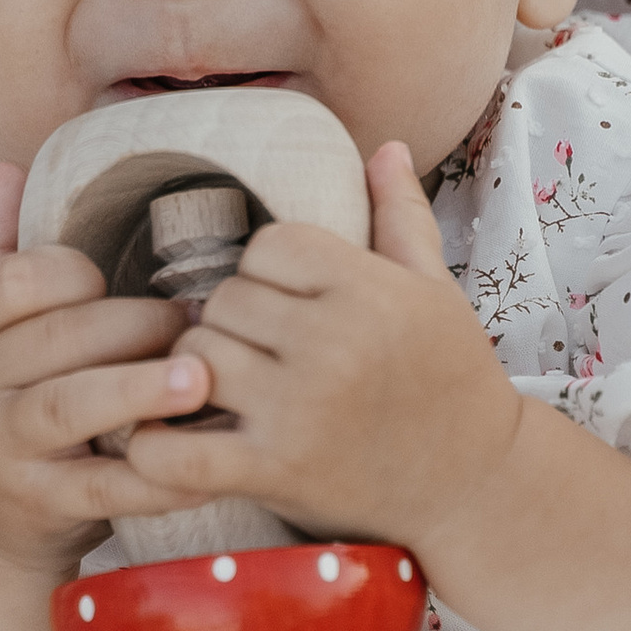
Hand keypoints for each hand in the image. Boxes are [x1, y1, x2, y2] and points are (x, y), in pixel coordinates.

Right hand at [0, 160, 214, 580]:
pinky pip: (101, 489)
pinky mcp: (39, 508)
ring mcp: (1, 452)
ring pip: (66, 408)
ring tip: (203, 378)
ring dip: (137, 389)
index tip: (115, 279)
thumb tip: (5, 168)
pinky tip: (202, 465)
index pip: (11, 282)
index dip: (70, 273)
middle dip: (132, 326)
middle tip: (201, 323)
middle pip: (54, 340)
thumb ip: (0, 251)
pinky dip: (153, 478)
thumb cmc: (6, 409)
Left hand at [120, 143, 520, 556]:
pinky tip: (172, 439)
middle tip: (255, 355)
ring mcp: (301, 410)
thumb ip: (402, 218)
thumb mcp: (437, 293)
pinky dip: (154, 447)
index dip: (266, 272)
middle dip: (232, 324)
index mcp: (368, 290)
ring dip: (198, 374)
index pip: (266, 247)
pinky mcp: (276, 471)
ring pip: (196, 356)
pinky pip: (177, 450)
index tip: (285, 307)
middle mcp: (333, 344)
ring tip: (227, 393)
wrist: (476, 484)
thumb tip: (386, 147)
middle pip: (224, 300)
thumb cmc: (454, 381)